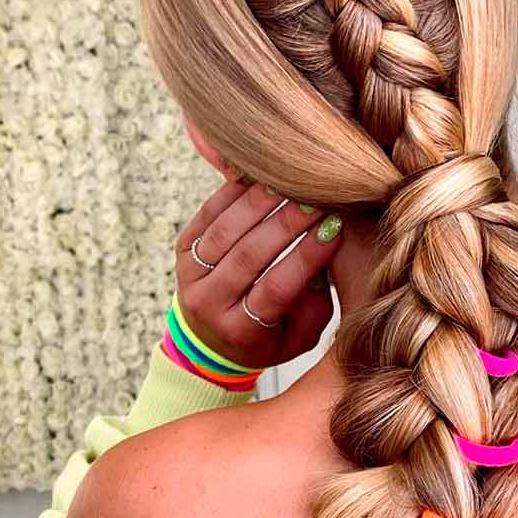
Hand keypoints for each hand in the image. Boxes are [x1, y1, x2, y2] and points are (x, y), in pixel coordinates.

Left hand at [175, 178, 346, 369]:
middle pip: (248, 256)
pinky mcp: (183, 248)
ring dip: (260, 203)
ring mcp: (190, 275)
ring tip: (291, 183)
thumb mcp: (297, 339)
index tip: (334, 229)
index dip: (305, 256)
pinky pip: (208, 214)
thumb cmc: (267, 337)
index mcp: (241, 331)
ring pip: (225, 231)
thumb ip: (314, 307)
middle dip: (287, 223)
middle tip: (318, 199)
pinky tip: (262, 178)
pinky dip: (234, 192)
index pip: (276, 288)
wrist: (211, 339)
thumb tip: (324, 256)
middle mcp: (209, 304)